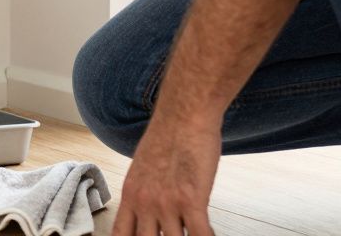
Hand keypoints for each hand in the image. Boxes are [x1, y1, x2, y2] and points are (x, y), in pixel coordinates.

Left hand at [113, 114, 220, 235]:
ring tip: (193, 231)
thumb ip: (145, 193)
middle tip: (172, 233)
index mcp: (131, 195)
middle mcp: (145, 203)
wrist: (184, 116)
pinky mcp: (192, 201)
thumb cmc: (168, 137)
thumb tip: (152, 213)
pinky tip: (210, 234)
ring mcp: (167, 204)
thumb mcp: (143, 168)